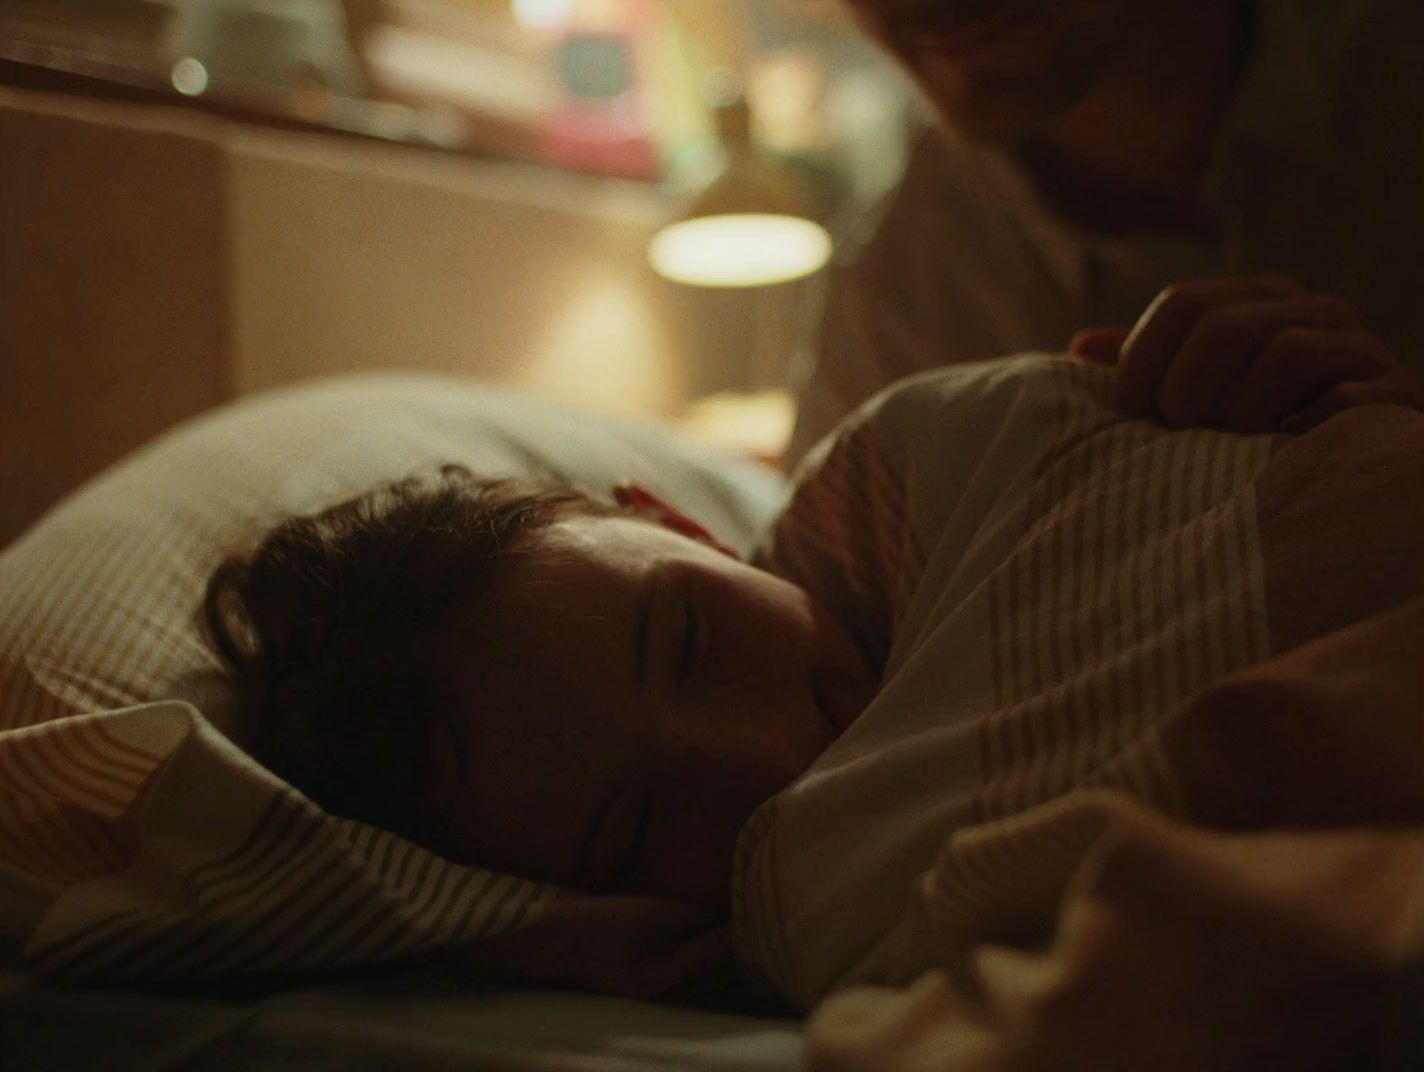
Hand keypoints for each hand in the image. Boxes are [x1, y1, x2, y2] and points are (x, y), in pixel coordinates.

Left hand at [1069, 276, 1423, 432]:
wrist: (1362, 473)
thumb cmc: (1260, 434)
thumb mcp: (1199, 393)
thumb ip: (1147, 368)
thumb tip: (1081, 347)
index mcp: (1257, 300)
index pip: (1183, 303)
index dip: (1143, 362)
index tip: (1133, 415)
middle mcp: (1311, 310)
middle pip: (1222, 328)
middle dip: (1186, 394)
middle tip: (1185, 435)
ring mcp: (1359, 348)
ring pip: (1284, 355)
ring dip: (1242, 414)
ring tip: (1237, 445)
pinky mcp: (1396, 396)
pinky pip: (1339, 401)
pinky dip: (1299, 434)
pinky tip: (1284, 454)